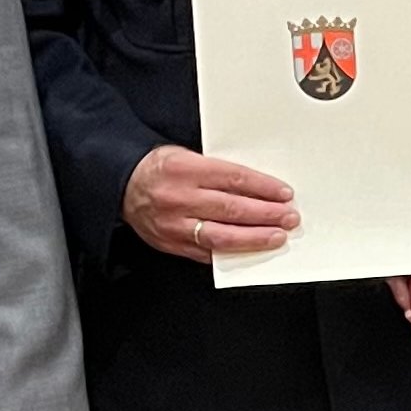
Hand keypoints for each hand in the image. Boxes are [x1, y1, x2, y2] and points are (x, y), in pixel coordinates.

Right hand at [124, 145, 298, 260]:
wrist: (122, 186)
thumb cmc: (158, 169)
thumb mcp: (187, 156)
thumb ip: (218, 171)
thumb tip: (256, 186)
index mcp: (185, 170)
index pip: (234, 179)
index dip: (263, 188)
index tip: (283, 194)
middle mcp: (180, 198)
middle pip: (232, 209)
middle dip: (266, 215)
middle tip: (288, 217)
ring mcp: (175, 225)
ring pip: (222, 236)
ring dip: (254, 238)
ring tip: (276, 237)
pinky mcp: (172, 244)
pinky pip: (206, 252)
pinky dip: (231, 253)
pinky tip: (249, 251)